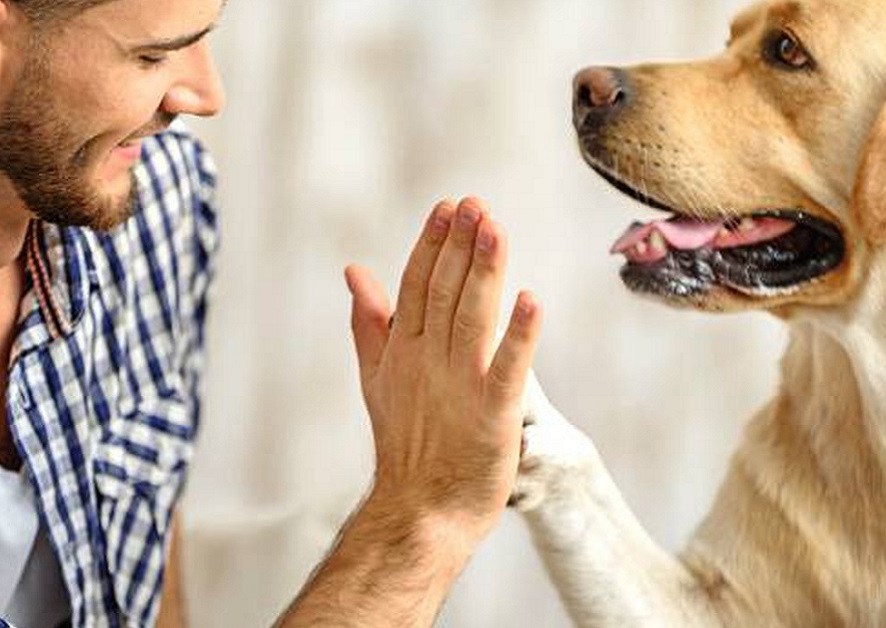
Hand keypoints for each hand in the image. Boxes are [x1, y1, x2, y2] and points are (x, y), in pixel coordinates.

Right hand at [345, 197, 542, 548]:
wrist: (420, 510)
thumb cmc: (406, 443)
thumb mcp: (378, 376)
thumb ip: (370, 322)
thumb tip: (354, 270)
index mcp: (404, 349)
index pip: (416, 285)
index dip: (434, 245)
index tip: (450, 207)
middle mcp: (429, 361)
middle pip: (444, 292)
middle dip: (460, 246)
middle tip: (475, 204)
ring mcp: (460, 386)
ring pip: (472, 318)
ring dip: (484, 273)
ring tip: (495, 230)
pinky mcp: (493, 414)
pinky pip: (508, 368)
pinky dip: (519, 335)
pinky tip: (531, 301)